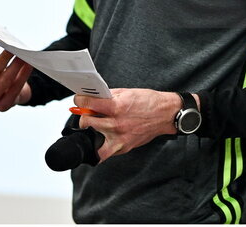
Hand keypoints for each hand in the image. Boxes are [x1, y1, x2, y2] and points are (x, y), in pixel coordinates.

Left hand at [74, 88, 191, 161]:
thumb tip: (93, 97)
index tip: (79, 100)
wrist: (165, 114)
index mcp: (116, 106)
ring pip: (92, 140)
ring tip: (94, 126)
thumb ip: (108, 96)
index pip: (87, 103)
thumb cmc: (148, 102)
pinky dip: (102, 146)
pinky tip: (104, 138)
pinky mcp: (124, 147)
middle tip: (87, 113)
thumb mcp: (126, 92)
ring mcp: (120, 137)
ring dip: (91, 132)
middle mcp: (116, 123)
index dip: (80, 100)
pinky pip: (105, 152)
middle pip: (86, 122)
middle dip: (84, 116)